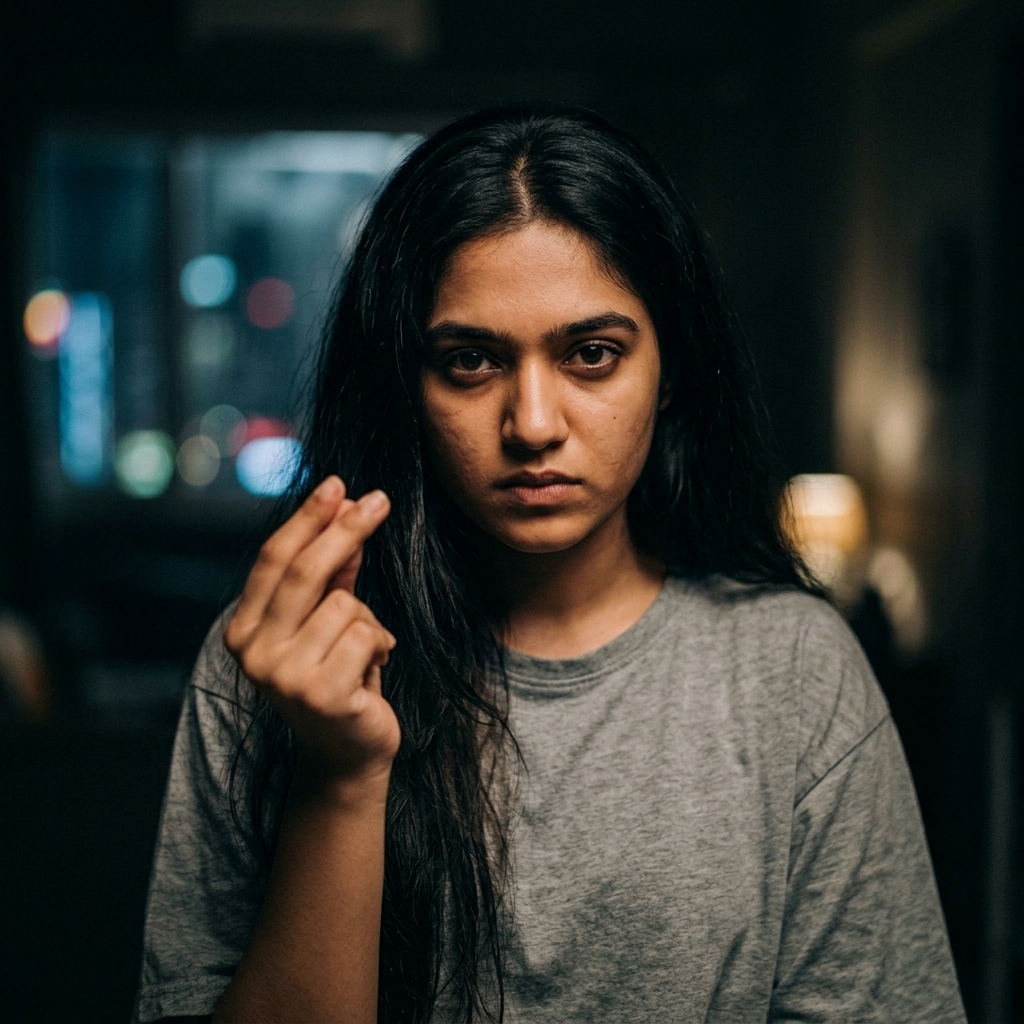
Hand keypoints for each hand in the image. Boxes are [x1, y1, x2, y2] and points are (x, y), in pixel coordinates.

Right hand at [224, 476, 399, 792]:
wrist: (349, 753)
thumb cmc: (340, 678)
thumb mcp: (329, 620)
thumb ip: (334, 571)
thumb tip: (348, 506)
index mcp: (244, 631)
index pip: (274, 560)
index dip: (308, 518)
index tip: (338, 484)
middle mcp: (254, 653)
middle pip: (305, 571)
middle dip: (345, 530)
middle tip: (380, 500)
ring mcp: (284, 676)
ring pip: (346, 604)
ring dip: (368, 620)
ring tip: (363, 652)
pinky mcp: (321, 693)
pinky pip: (367, 633)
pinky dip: (380, 644)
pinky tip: (370, 671)